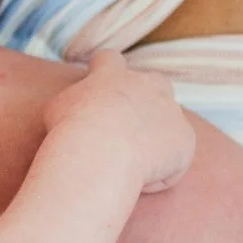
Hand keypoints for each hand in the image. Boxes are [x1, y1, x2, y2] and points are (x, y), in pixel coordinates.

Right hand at [44, 51, 194, 192]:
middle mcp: (147, 86)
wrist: (102, 150)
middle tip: (128, 125)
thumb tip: (79, 112)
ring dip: (158, 135)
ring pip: (170, 119)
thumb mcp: (57, 108)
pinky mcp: (185, 139)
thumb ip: (73, 102)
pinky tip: (141, 182)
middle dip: (147, 98)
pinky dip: (162, 170)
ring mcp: (170, 110)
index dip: (105, 74)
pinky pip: (175, 158)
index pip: (109, 60)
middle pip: (156, 81)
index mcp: (111, 74)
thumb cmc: (72, 130)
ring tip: (135, 161)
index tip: (98, 91)